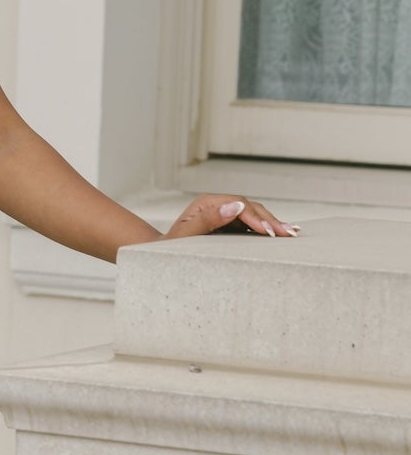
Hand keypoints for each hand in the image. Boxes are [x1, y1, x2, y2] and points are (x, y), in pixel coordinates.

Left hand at [163, 194, 297, 240]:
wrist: (162, 252)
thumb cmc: (170, 246)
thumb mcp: (185, 236)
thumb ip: (208, 221)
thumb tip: (234, 206)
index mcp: (207, 203)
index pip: (239, 205)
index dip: (256, 217)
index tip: (270, 232)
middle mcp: (217, 204)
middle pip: (250, 207)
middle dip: (270, 220)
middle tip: (290, 234)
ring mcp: (223, 212)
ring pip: (253, 214)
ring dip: (272, 223)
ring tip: (292, 233)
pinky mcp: (228, 222)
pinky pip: (250, 223)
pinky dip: (265, 228)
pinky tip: (280, 234)